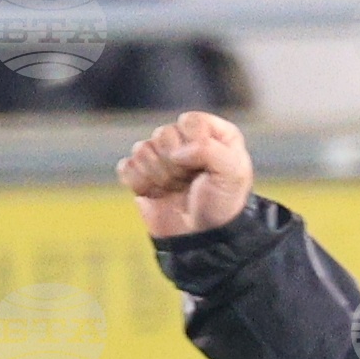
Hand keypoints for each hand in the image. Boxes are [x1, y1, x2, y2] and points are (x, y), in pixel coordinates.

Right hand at [117, 110, 253, 236]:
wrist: (201, 237)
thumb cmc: (222, 203)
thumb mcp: (233, 174)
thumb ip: (210, 150)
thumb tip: (176, 152)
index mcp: (214, 134)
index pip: (190, 121)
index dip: (193, 144)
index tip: (204, 167)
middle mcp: (186, 140)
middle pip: (162, 133)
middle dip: (175, 164)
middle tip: (189, 181)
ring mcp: (161, 155)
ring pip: (141, 149)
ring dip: (158, 175)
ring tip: (176, 189)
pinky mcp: (140, 172)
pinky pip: (126, 166)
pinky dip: (139, 183)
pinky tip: (156, 193)